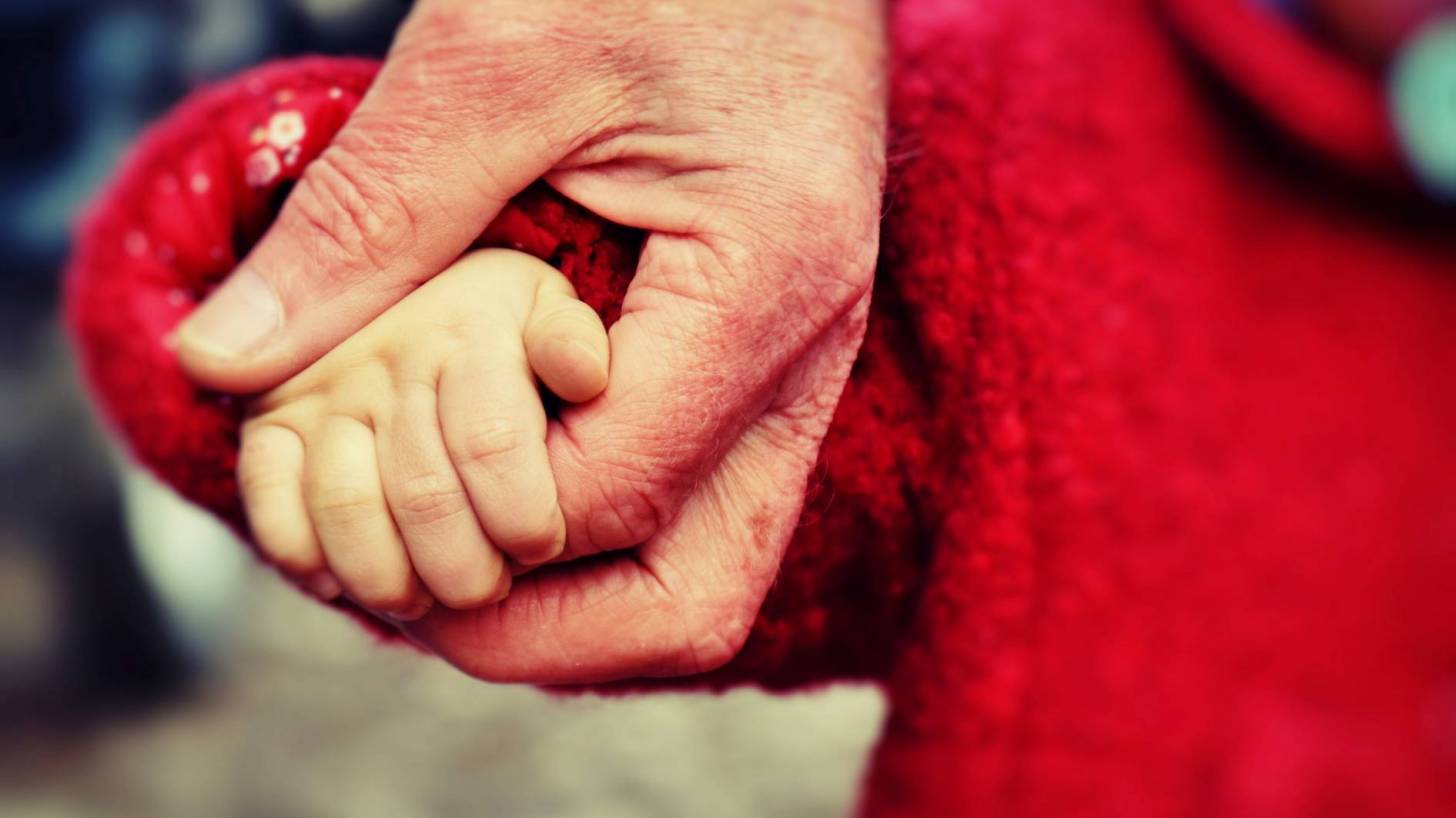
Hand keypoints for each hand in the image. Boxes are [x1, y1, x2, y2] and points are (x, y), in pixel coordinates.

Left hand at [179, 0, 886, 681]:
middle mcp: (811, 355)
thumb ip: (371, 216)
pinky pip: (700, 503)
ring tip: (440, 548)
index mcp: (766, 287)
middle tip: (403, 592)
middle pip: (692, 599)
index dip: (471, 514)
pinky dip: (593, 533)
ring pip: (705, 570)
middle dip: (532, 632)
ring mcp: (805, 363)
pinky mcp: (776, 352)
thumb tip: (227, 361)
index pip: (613, 493)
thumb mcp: (502, 54)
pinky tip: (501, 480)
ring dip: (567, 599)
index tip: (358, 466)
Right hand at [238, 250, 608, 620]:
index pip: (492, 442)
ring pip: (343, 504)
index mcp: (479, 305)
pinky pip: (269, 485)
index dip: (524, 518)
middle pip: (423, 492)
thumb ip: (565, 327)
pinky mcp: (275, 398)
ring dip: (386, 575)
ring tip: (430, 595)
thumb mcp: (569, 280)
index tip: (543, 546)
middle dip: (467, 568)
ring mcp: (326, 369)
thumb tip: (580, 382)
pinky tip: (344, 578)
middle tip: (494, 586)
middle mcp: (393, 336)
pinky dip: (301, 547)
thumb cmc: (562, 227)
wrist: (457, 198)